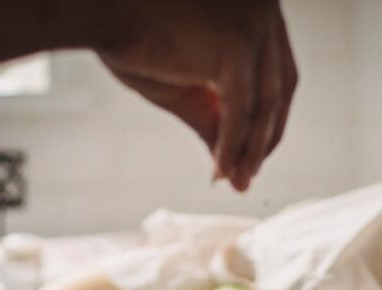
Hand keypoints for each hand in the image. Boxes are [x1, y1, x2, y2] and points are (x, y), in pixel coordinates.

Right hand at [96, 0, 296, 191]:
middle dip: (265, 136)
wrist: (100, 14)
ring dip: (251, 149)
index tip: (253, 152)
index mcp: (256, 8)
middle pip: (281, 87)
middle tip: (246, 175)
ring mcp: (253, 27)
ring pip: (265, 103)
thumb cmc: (134, 40)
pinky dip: (231, 146)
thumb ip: (214, 118)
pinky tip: (217, 171)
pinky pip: (241, 110)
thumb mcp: (186, 86)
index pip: (279, 72)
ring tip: (235, 181)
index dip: (269, 116)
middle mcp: (264, 9)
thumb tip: (233, 168)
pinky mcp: (235, 48)